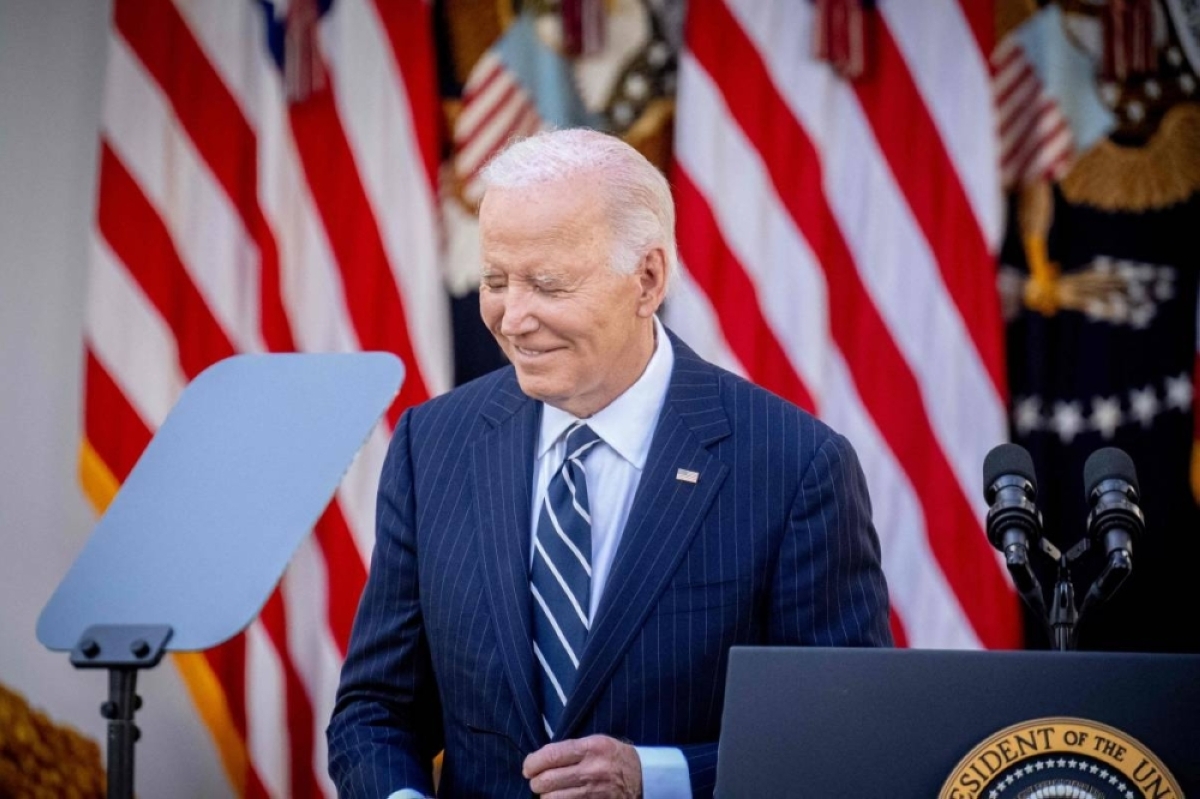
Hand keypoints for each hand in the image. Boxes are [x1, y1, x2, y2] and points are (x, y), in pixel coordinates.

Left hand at [522, 734, 642, 797]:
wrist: (646, 778)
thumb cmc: (616, 757)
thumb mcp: (598, 743)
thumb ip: (571, 749)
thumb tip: (540, 760)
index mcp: (592, 748)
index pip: (550, 755)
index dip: (532, 763)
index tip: (528, 768)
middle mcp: (592, 770)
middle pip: (547, 780)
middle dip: (536, 782)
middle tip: (537, 782)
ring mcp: (594, 793)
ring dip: (545, 797)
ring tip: (549, 793)